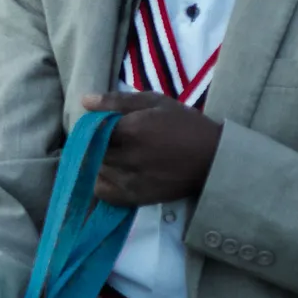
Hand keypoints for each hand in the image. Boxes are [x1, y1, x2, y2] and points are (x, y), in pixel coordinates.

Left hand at [81, 91, 220, 206]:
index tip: (99, 126)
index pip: (91, 130)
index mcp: (132, 130)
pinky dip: (102, 182)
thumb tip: (84, 101)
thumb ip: (118, 101)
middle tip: (108, 141)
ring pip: (95, 171)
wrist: (213, 159)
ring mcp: (131, 180)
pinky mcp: (135, 197)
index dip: (91, 128)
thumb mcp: (156, 102)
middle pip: (91, 152)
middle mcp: (128, 157)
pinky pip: (103, 192)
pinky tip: (114, 173)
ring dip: (98, 163)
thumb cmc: (185, 125)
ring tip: (116, 155)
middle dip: (93, 145)